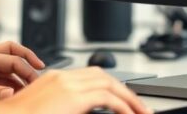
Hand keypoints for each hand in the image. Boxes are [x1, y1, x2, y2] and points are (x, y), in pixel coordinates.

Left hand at [0, 41, 45, 99]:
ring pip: (7, 71)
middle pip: (11, 56)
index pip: (10, 57)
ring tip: (29, 91)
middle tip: (38, 78)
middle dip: (26, 65)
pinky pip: (0, 82)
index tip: (38, 76)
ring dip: (19, 79)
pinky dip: (10, 88)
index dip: (26, 65)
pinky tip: (15, 96)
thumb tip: (11, 93)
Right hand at [0, 67, 151, 113]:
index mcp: (55, 79)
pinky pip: (108, 97)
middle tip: (139, 107)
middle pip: (104, 76)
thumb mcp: (45, 109)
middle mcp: (63, 77)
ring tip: (141, 112)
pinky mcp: (72, 97)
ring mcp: (68, 85)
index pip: (92, 76)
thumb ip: (63, 106)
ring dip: (129, 98)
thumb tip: (78, 111)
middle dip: (125, 90)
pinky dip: (123, 105)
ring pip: (110, 83)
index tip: (124, 102)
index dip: (112, 87)